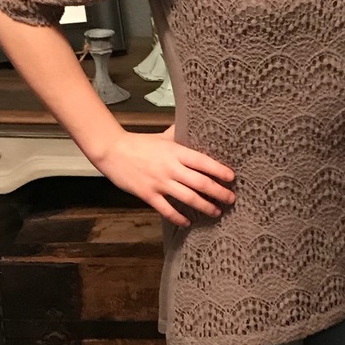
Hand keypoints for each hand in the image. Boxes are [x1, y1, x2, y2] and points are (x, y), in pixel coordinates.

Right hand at [95, 130, 235, 226]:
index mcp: (176, 151)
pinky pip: (167, 209)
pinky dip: (178, 217)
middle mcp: (171, 167)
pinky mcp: (148, 194)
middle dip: (218, 192)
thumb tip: (195, 123)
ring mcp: (159, 182)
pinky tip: (187, 222)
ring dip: (205, 206)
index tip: (232, 177)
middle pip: (200, 182)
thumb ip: (180, 133)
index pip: (203, 161)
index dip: (219, 170)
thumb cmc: (140, 143)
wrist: (113, 151)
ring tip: (217, 211)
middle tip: (231, 198)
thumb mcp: (163, 136)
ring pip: (188, 197)